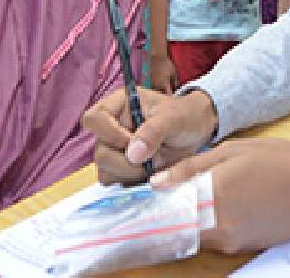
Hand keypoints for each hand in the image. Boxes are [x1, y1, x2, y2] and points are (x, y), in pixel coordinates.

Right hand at [81, 87, 217, 184]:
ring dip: (132, 175)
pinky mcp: (121, 169)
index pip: (93, 119)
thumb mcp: (172, 118)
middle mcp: (110, 128)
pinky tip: (151, 173)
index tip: (132, 141)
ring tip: (155, 164)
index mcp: (117, 106)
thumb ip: (153, 132)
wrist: (195, 131)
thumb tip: (132, 155)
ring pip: (106, 173)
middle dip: (128, 163)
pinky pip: (117, 183)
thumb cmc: (183, 116)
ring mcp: (114, 150)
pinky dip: (134, 183)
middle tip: (153, 159)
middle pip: (100, 154)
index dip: (109, 134)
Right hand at [149, 53, 177, 93]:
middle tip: (171, 88)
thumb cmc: (167, 65)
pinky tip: (161, 82)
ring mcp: (153, 82)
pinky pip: (154, 86)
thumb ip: (175, 82)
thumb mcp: (174, 73)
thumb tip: (176, 87)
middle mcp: (158, 85)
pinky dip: (158, 86)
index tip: (175, 92)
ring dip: (162, 89)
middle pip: (163, 93)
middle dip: (167, 91)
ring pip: (158, 90)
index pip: (168, 93)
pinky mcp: (150, 80)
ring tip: (166, 85)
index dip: (172, 93)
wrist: (158, 58)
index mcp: (164, 84)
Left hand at [152, 138, 289, 253]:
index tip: (137, 199)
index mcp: (213, 197)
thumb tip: (156, 183)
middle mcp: (218, 226)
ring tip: (197, 192)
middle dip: (166, 212)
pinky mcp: (242, 247)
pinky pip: (213, 238)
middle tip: (166, 193)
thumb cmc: (281, 162)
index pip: (165, 211)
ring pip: (193, 233)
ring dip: (187, 218)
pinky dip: (207, 223)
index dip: (148, 206)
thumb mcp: (232, 151)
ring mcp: (231, 241)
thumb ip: (191, 168)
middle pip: (175, 226)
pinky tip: (220, 202)